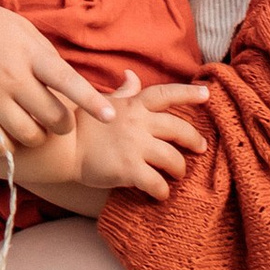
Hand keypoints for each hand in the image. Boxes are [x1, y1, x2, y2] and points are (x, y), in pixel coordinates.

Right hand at [0, 0, 116, 154]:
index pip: (68, 81)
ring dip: (38, 138)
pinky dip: (9, 148)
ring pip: (28, 135)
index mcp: (29, 54)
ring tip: (35, 130)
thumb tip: (73, 84)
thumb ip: (47, 57)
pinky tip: (10, 138)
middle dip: (64, 125)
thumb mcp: (22, 30)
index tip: (111, 116)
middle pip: (52, 117)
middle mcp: (11, 77)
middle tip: (60, 122)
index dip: (92, 101)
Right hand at [70, 81, 208, 200]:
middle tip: (200, 148)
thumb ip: (124, 92)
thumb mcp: (103, 102)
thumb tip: (132, 75)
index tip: (207, 94)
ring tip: (178, 174)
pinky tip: (161, 194)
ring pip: (172, 159)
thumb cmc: (83, 126)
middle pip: (178, 129)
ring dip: (179, 168)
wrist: (62, 148)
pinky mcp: (128, 169)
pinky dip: (163, 191)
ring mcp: (134, 146)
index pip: (166, 94)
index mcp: (134, 105)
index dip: (188, 93)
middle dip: (194, 139)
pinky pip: (156, 183)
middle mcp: (138, 123)